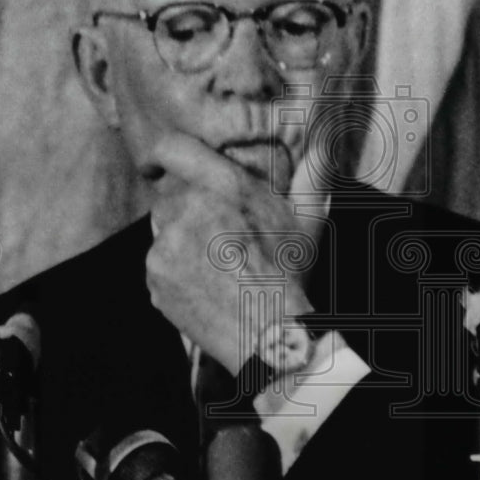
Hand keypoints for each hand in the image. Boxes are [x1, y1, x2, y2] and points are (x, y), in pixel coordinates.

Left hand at [146, 132, 314, 375]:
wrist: (268, 333)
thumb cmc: (289, 275)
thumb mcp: (307, 220)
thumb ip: (311, 176)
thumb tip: (324, 146)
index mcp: (224, 186)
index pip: (172, 148)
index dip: (162, 154)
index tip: (156, 163)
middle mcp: (189, 207)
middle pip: (168, 195)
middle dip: (184, 207)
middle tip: (214, 234)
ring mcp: (167, 243)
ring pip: (162, 229)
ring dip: (179, 238)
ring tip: (213, 264)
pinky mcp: (155, 274)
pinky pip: (157, 263)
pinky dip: (173, 271)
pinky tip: (203, 285)